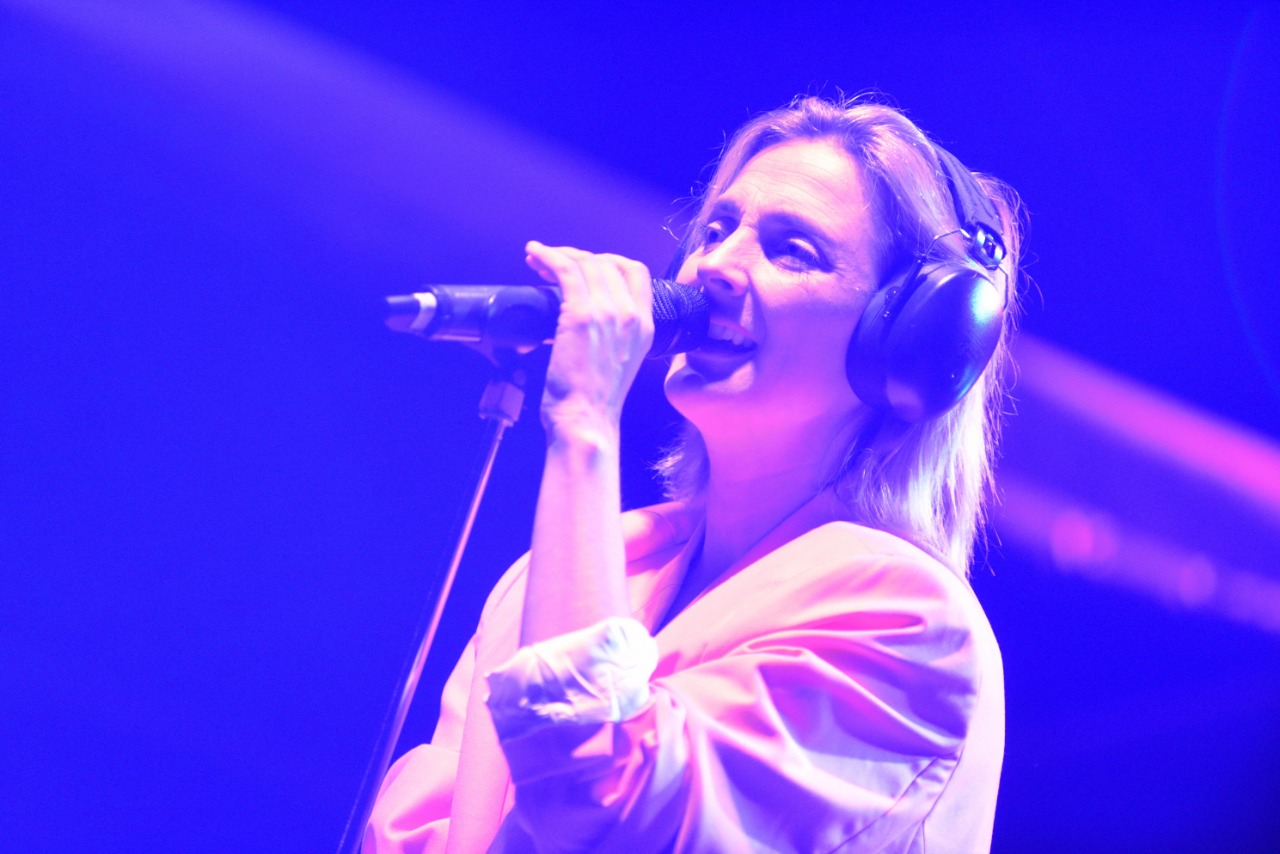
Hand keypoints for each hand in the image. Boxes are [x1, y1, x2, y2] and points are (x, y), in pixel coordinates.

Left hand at [525, 241, 653, 440]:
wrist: (586, 420)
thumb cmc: (594, 400)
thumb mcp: (620, 361)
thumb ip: (614, 335)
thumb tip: (588, 317)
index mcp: (646, 326)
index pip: (636, 272)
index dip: (610, 260)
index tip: (587, 264)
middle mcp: (631, 314)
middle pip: (607, 262)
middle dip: (578, 255)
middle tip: (554, 261)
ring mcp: (608, 312)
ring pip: (585, 262)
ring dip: (558, 254)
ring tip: (537, 257)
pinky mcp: (580, 315)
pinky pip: (566, 270)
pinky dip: (548, 257)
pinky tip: (535, 254)